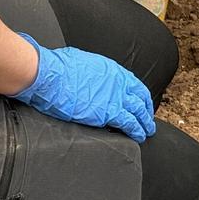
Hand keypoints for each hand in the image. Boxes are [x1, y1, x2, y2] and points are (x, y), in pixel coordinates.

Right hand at [10, 33, 155, 142]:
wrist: (50, 75)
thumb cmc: (58, 67)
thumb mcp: (83, 62)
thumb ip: (94, 72)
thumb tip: (91, 75)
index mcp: (112, 71)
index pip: (135, 85)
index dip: (141, 97)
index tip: (143, 103)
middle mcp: (118, 84)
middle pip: (140, 99)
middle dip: (146, 111)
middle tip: (148, 120)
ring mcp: (115, 98)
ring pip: (139, 113)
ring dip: (145, 123)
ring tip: (147, 131)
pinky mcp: (108, 113)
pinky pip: (129, 124)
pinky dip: (137, 131)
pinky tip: (139, 136)